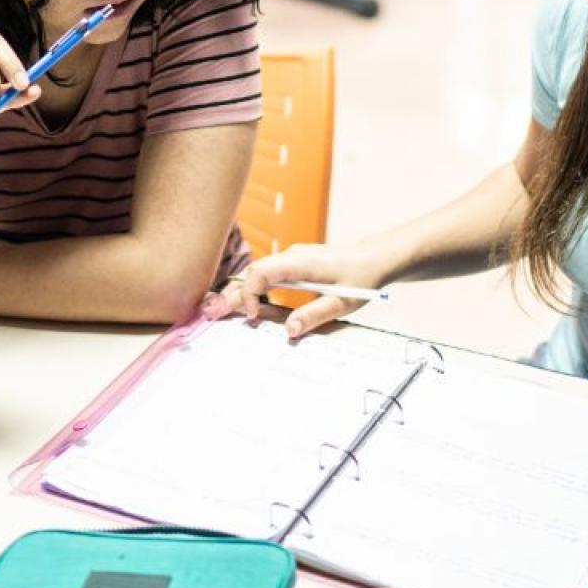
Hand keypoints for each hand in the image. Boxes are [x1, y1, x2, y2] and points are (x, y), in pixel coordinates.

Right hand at [201, 241, 396, 338]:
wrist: (377, 257)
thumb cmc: (362, 277)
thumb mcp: (342, 302)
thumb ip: (315, 316)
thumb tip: (289, 331)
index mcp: (301, 263)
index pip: (262, 272)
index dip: (250, 294)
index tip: (254, 317)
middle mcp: (292, 256)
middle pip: (254, 272)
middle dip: (234, 294)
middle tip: (211, 313)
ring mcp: (293, 258)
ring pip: (259, 273)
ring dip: (243, 292)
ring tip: (219, 310)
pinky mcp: (296, 264)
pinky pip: (268, 274)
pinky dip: (255, 288)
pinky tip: (246, 303)